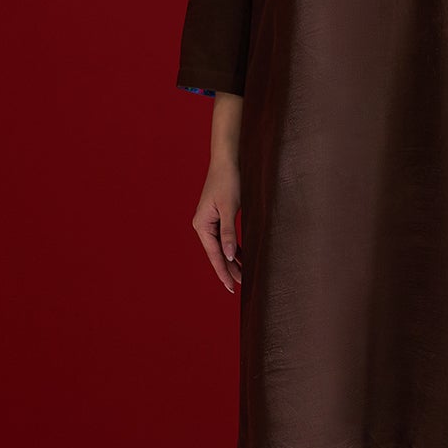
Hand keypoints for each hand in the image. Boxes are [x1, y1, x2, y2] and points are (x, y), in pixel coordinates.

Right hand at [192, 161, 242, 293]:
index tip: (231, 287)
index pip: (214, 254)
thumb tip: (229, 256)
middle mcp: (203, 225)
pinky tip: (242, 258)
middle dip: (229, 269)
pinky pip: (225, 238)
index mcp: (202, 225)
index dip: (223, 272)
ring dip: (232, 260)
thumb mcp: (230, 208)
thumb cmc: (228, 181)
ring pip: (222, 247)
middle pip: (217, 253)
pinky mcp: (218, 217)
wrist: (227, 160)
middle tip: (242, 285)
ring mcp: (210, 222)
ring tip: (244, 275)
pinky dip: (234, 248)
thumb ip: (229, 233)